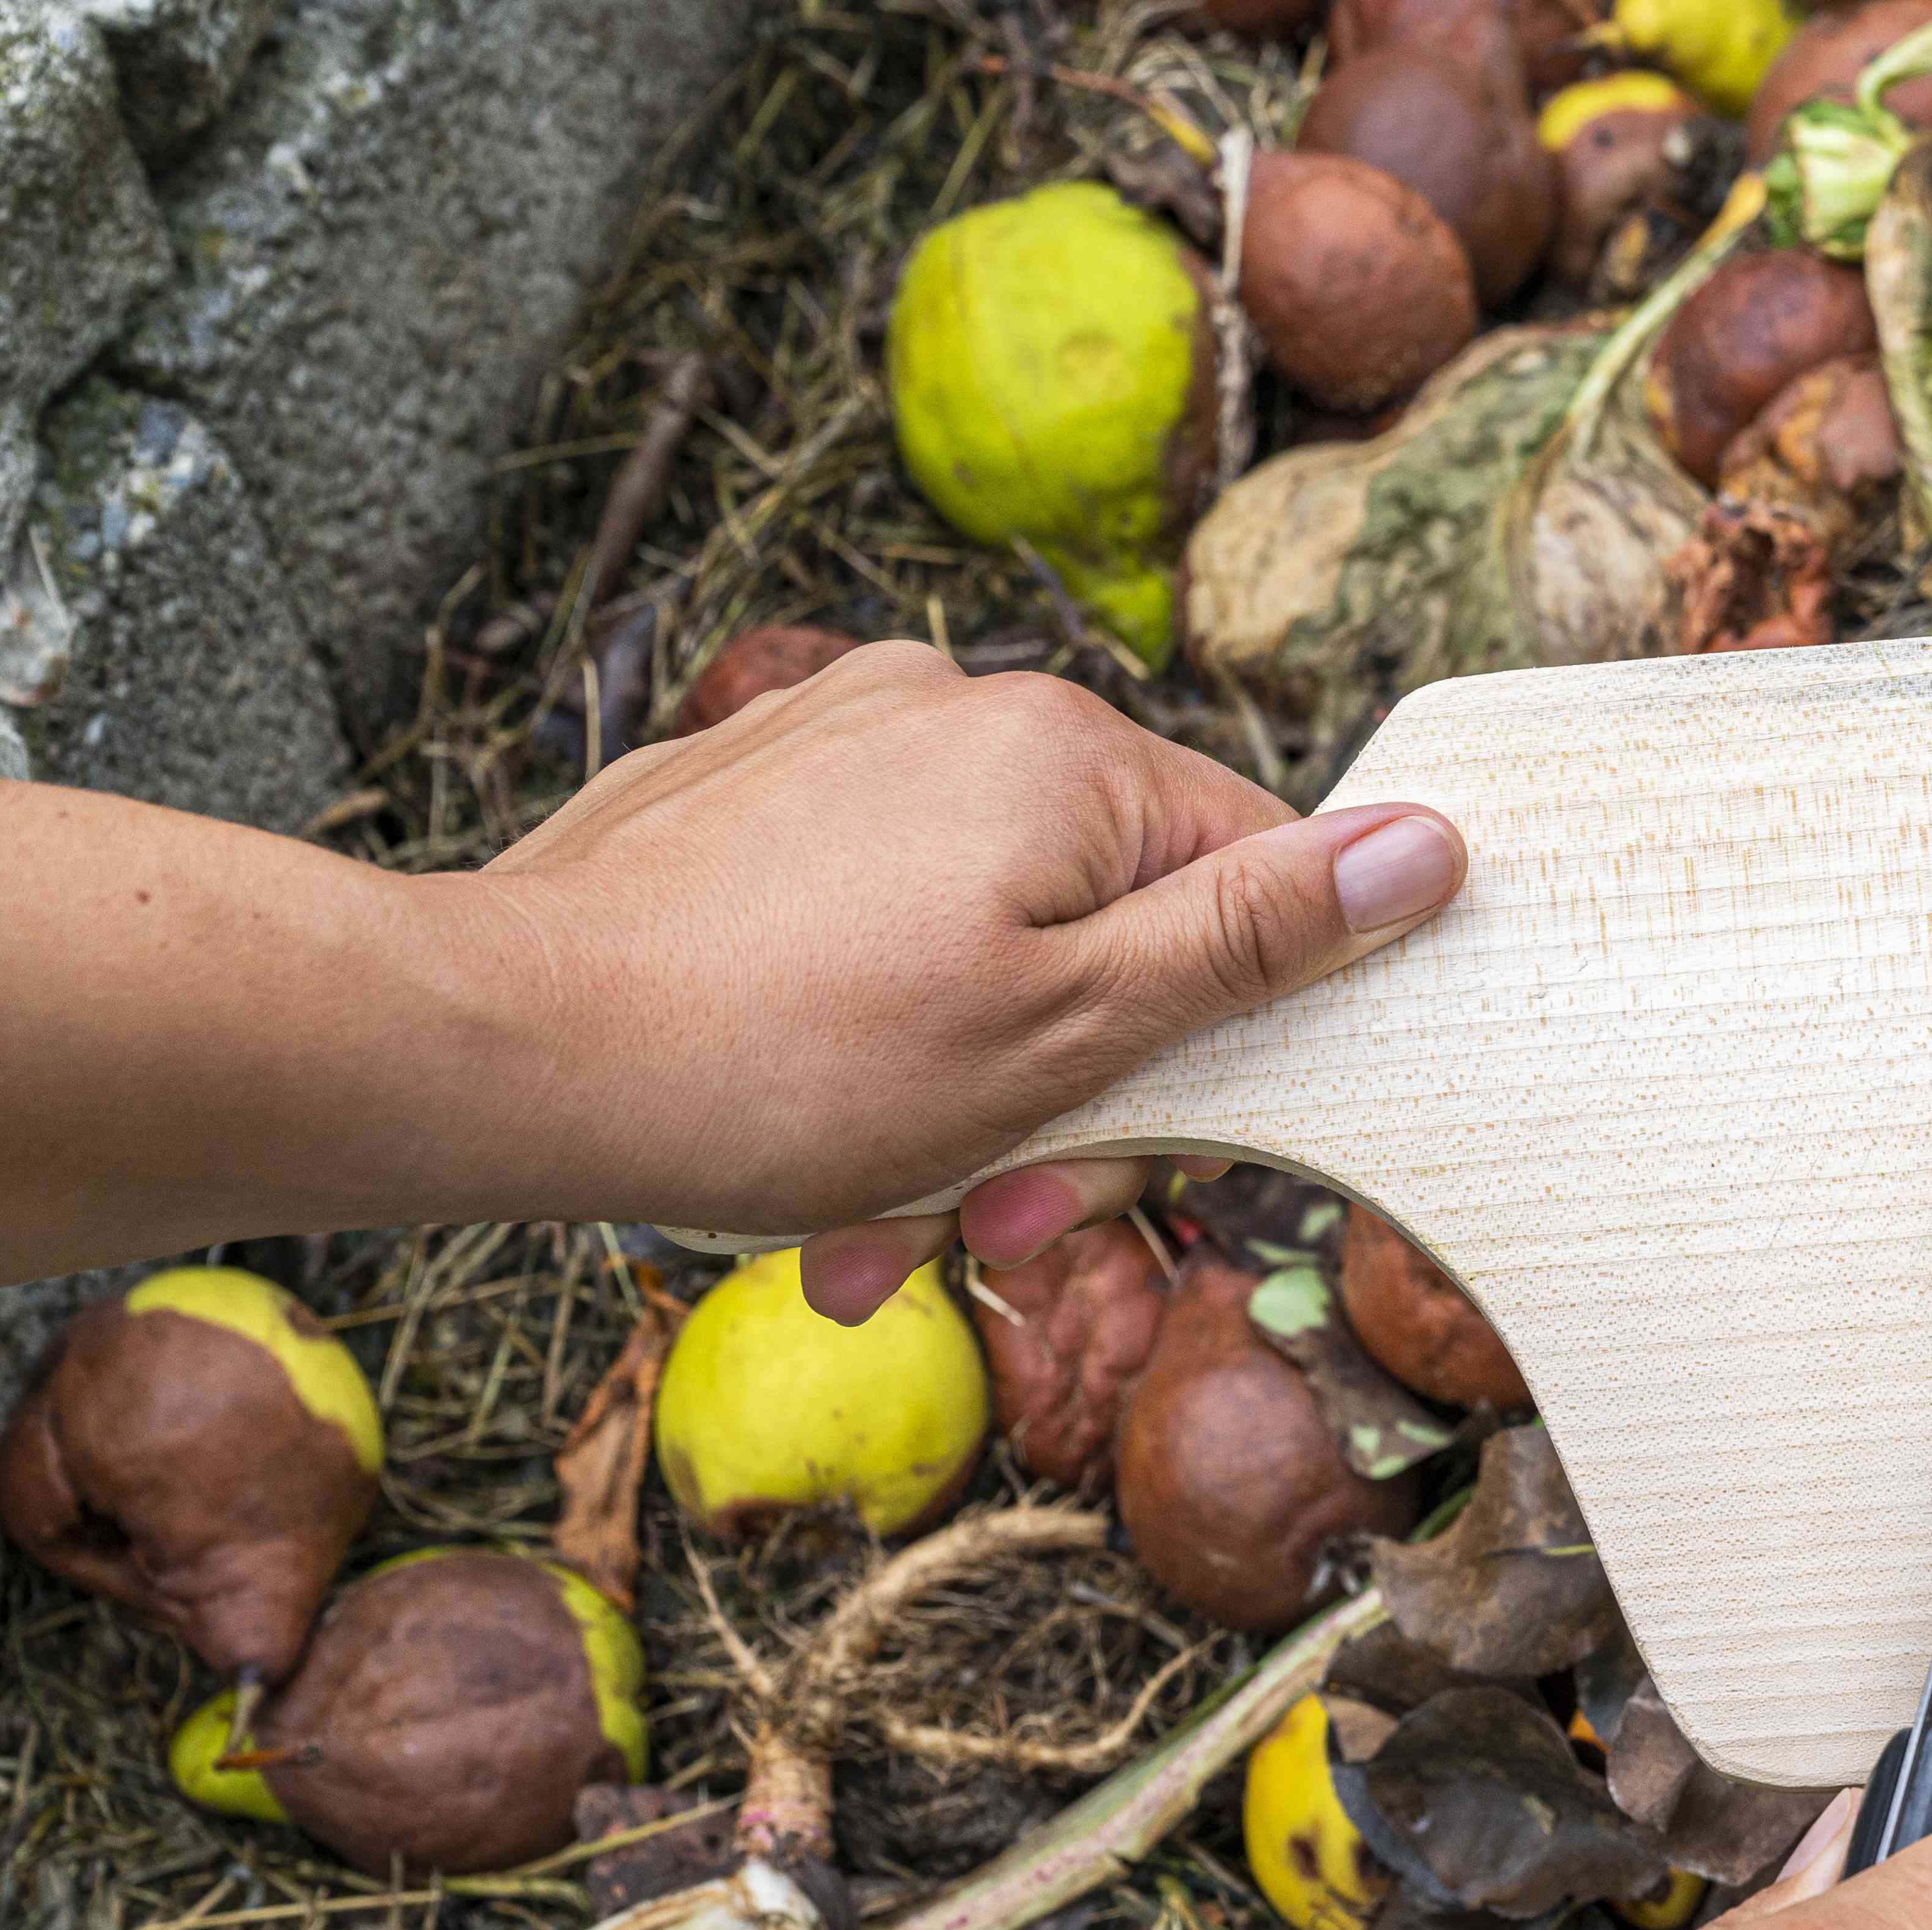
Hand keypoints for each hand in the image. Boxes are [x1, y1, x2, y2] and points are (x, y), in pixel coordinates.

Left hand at [458, 643, 1465, 1317]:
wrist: (500, 1050)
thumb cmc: (788, 1064)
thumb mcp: (1074, 1030)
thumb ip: (1258, 938)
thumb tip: (1430, 846)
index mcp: (1065, 753)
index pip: (1249, 881)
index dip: (1229, 1038)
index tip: (1146, 1148)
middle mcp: (959, 707)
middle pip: (1111, 924)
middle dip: (1067, 1098)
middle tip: (982, 1221)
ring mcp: (843, 737)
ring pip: (987, 941)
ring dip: (962, 1097)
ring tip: (873, 1210)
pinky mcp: (751, 790)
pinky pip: (874, 923)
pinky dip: (869, 1037)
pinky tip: (809, 1132)